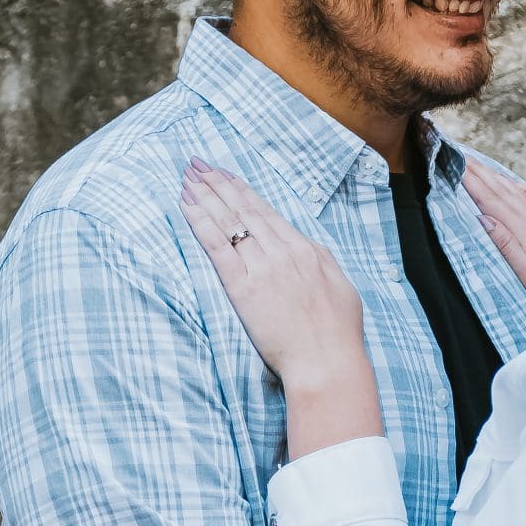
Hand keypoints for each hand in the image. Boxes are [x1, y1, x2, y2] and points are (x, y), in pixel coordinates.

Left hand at [179, 161, 366, 387]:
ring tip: (187, 177)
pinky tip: (186, 206)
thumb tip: (308, 251)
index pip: (266, 213)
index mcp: (307, 250)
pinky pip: (217, 247)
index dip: (241, 191)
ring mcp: (262, 267)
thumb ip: (319, 264)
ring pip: (228, 221)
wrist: (327, 361)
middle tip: (197, 164)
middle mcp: (283, 251)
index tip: (225, 175)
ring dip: (205, 196)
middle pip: (243, 209)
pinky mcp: (243, 287)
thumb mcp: (338, 287)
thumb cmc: (337, 334)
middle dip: (217, 184)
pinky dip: (200, 223)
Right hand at [466, 162, 525, 328]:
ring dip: (496, 176)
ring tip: (477, 163)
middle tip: (457, 153)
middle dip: (479, 171)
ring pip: (519, 193)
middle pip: (504, 191)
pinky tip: (514, 184)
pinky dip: (521, 189)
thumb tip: (483, 218)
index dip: (471, 180)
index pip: (493, 201)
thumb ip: (508, 249)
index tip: (452, 161)